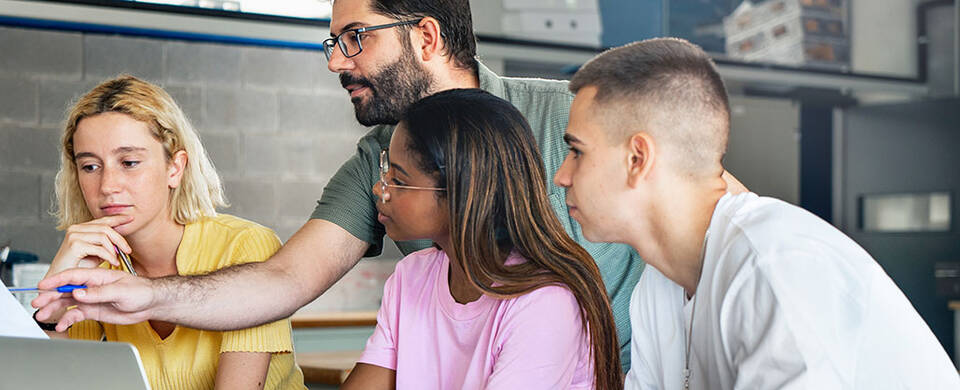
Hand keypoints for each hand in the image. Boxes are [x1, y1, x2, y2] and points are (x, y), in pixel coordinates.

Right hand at [32, 268, 156, 331]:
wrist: (151, 304)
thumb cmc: (141, 291)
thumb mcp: (121, 290)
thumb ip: (99, 292)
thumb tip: (79, 293)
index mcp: (97, 276)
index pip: (73, 276)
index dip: (56, 280)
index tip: (42, 285)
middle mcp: (91, 287)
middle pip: (66, 290)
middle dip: (50, 296)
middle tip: (37, 303)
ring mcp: (91, 299)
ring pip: (68, 303)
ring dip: (55, 309)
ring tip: (43, 315)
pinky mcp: (94, 310)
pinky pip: (77, 314)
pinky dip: (68, 319)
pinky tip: (62, 324)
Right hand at [47, 215, 132, 276]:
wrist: (58, 280)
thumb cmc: (76, 268)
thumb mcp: (94, 253)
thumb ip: (105, 245)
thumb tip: (119, 243)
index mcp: (80, 228)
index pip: (102, 220)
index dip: (118, 219)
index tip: (130, 218)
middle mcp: (76, 229)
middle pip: (106, 227)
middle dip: (120, 239)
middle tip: (128, 250)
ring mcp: (74, 235)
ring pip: (104, 236)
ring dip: (114, 249)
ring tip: (117, 259)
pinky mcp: (74, 245)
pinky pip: (100, 248)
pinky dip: (109, 256)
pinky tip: (113, 262)